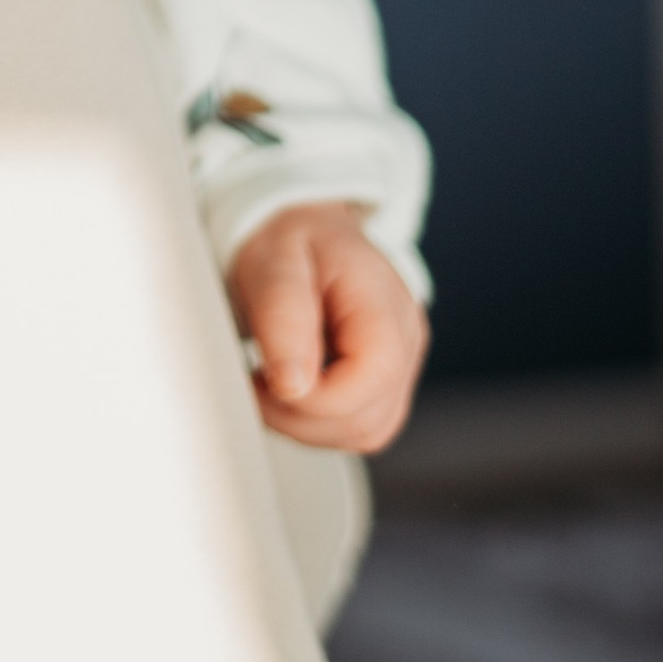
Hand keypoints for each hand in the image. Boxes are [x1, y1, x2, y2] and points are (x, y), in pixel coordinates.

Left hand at [227, 203, 428, 453]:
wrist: (303, 229)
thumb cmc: (289, 240)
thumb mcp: (273, 263)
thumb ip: (284, 320)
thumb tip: (294, 386)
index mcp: (384, 298)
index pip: (374, 376)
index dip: (315, 398)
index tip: (264, 378)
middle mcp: (407, 335)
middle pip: (371, 417)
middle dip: (301, 417)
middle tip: (255, 382)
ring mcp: (404, 362)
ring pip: (367, 432)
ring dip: (308, 425)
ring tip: (269, 384)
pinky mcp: (388, 381)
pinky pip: (361, 426)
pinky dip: (320, 424)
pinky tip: (292, 390)